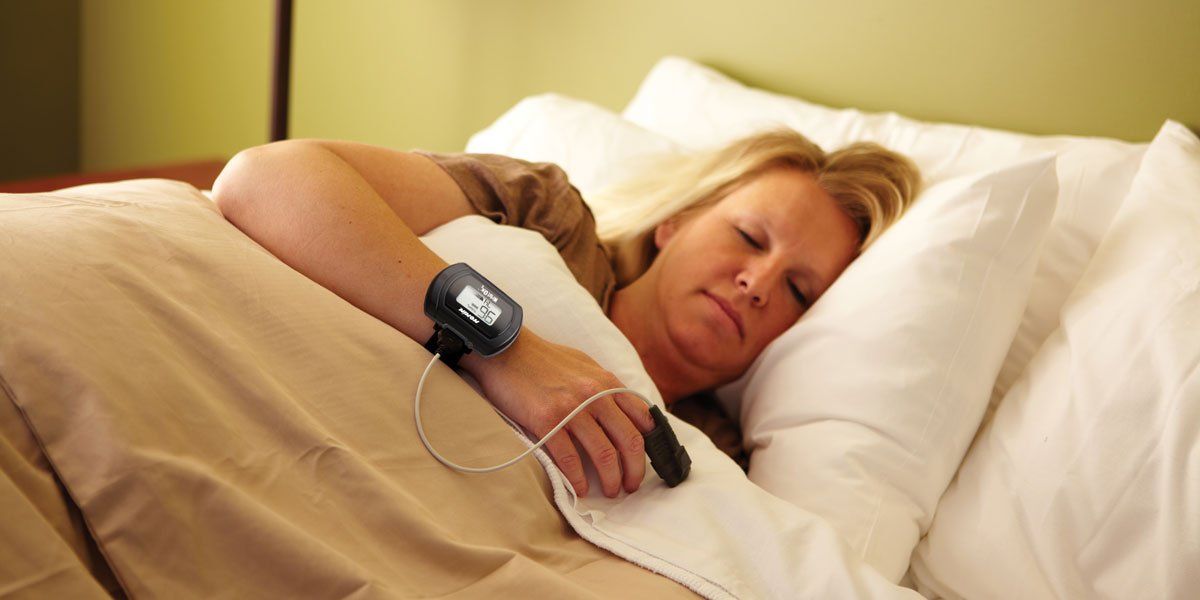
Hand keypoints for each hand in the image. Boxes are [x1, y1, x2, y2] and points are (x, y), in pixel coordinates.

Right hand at [461, 328, 655, 497]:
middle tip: (630, 486)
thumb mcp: (585, 366)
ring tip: (609, 491)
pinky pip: (569, 458)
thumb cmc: (543, 359)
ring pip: (604, 454)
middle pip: (630, 441)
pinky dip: (578, 479)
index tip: (644, 462)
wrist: (506, 351)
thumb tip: (625, 412)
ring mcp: (571, 408)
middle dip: (635, 470)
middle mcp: (595, 395)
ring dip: (610, 479)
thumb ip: (606, 388)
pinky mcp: (546, 421)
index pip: (643, 419)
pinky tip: (579, 488)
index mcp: (607, 382)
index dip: (649, 446)